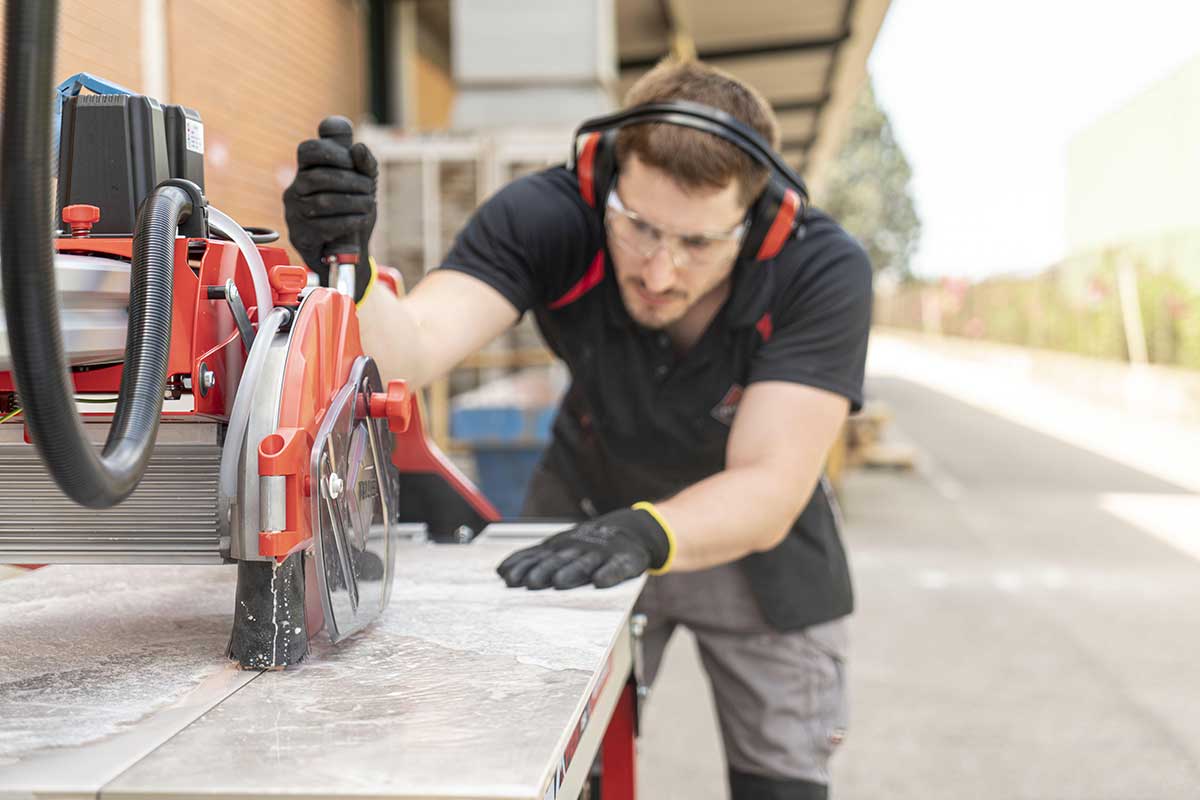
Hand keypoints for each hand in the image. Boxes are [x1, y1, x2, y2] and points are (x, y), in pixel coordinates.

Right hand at [282, 136, 377, 299]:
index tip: (352, 162)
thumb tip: (358, 148)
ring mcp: (294, 214)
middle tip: (370, 189)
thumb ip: (364, 163)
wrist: (350, 251)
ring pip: (322, 202)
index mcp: (306, 171)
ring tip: (369, 204)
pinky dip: (349, 221)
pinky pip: (324, 226)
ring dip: (353, 202)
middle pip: (317, 178)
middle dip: (350, 181)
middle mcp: (295, 191)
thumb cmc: (353, 210)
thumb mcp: (364, 184)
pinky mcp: (301, 237)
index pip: (308, 150)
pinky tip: (360, 220)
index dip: (332, 152)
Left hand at [497, 507, 670, 589]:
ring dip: (572, 572)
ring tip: (560, 583)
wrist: (631, 531)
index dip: (524, 566)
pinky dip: (609, 574)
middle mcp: (578, 548)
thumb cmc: (586, 546)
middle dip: (543, 570)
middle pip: (559, 560)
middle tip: (530, 583)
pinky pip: (616, 568)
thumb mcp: (560, 547)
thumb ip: (532, 559)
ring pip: (584, 563)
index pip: (538, 556)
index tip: (508, 578)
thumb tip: (499, 572)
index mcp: (561, 546)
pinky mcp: (624, 560)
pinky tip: (601, 582)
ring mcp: (601, 553)